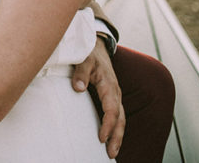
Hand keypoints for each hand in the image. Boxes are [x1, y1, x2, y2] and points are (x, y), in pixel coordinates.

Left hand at [71, 39, 124, 158]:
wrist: (97, 47)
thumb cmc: (89, 53)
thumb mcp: (83, 59)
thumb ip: (80, 73)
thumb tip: (78, 88)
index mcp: (109, 85)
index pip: (111, 109)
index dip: (107, 124)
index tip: (101, 138)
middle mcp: (115, 92)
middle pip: (120, 119)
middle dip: (117, 137)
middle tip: (111, 154)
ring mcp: (115, 96)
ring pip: (121, 119)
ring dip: (118, 136)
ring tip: (112, 152)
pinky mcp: (111, 98)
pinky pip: (116, 116)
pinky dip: (115, 129)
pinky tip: (109, 139)